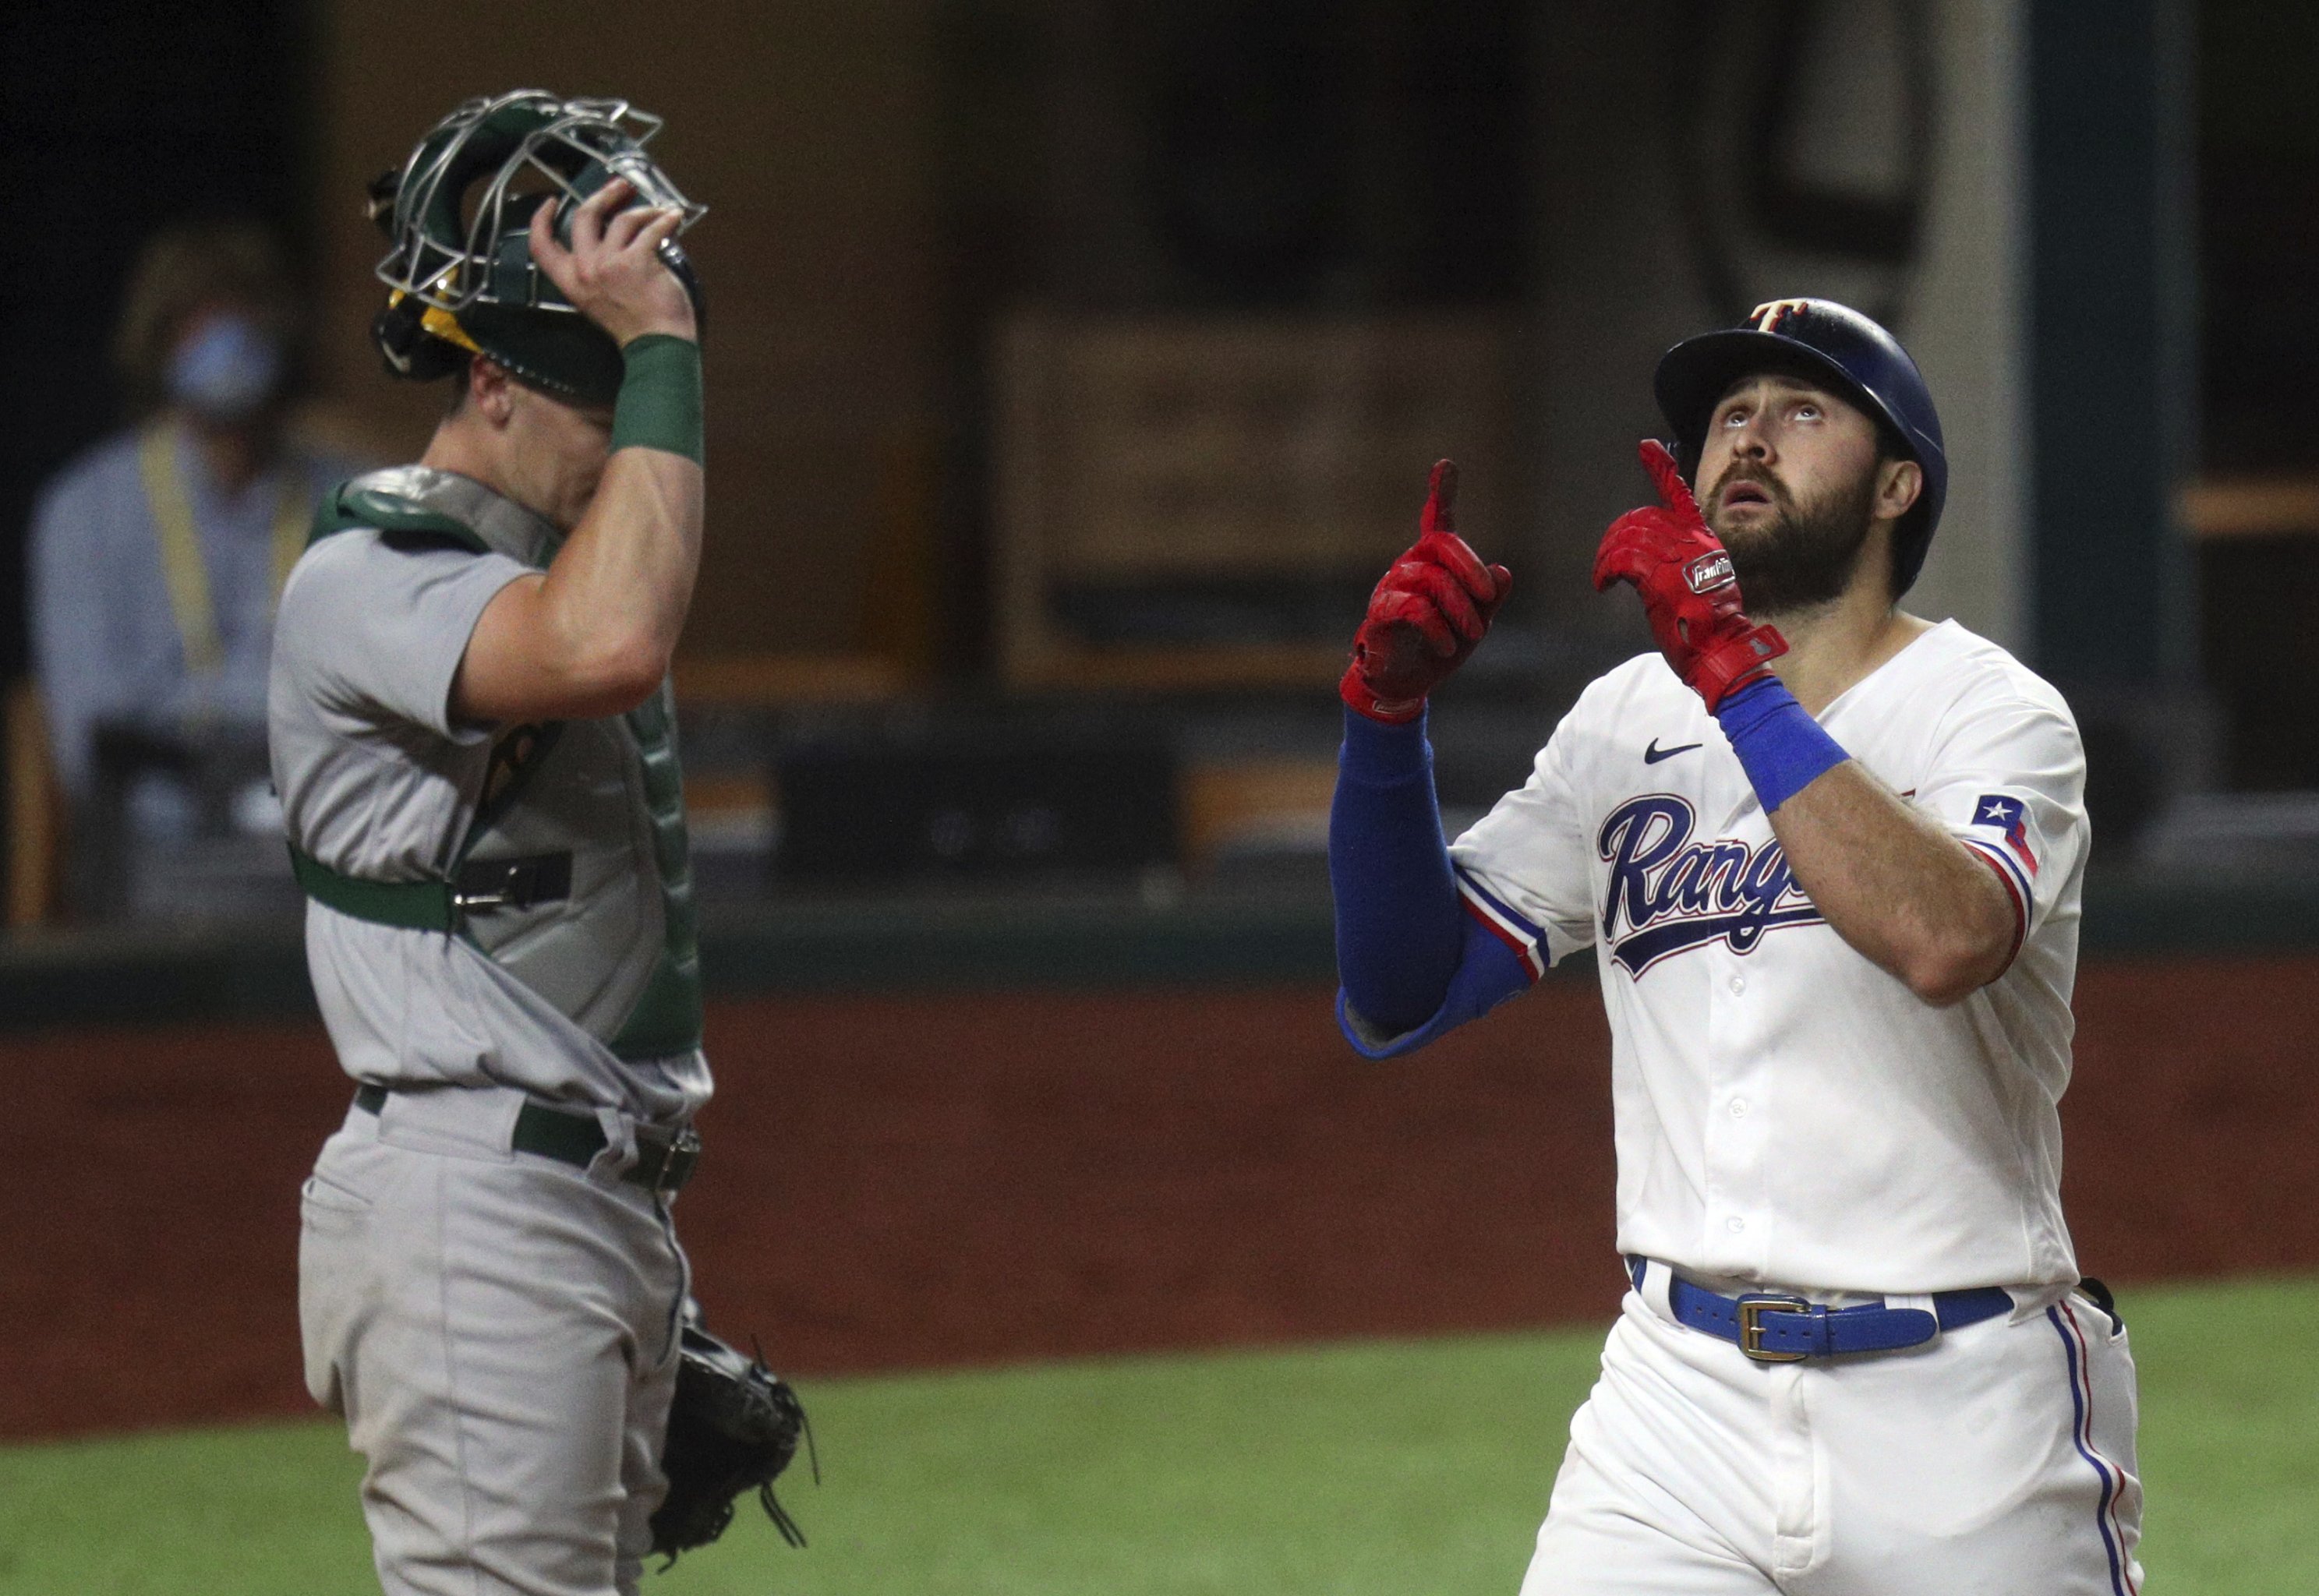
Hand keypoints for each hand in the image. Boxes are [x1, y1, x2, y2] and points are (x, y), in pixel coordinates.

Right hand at [530, 177, 697, 347]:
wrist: (658, 346)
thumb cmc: (637, 325)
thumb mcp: (600, 300)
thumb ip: (596, 271)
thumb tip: (614, 234)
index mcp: (571, 282)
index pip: (541, 247)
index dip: (541, 220)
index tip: (553, 201)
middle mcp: (585, 270)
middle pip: (585, 216)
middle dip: (603, 195)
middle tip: (621, 187)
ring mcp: (610, 265)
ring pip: (623, 219)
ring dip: (644, 210)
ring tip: (658, 212)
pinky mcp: (637, 261)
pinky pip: (652, 230)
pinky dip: (666, 220)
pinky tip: (674, 218)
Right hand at [1340, 460, 1512, 723]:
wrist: (1406, 681)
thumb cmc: (1441, 645)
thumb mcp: (1477, 621)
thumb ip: (1491, 597)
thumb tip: (1504, 572)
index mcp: (1435, 562)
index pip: (1438, 520)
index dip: (1441, 492)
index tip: (1445, 465)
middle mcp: (1411, 564)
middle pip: (1442, 543)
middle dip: (1471, 567)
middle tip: (1489, 594)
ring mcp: (1393, 585)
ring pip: (1431, 577)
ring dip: (1460, 606)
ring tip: (1476, 634)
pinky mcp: (1381, 611)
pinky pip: (1413, 607)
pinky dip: (1437, 626)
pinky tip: (1447, 644)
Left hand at [1593, 440, 1786, 711]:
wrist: (1722, 651)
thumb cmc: (1709, 628)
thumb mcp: (1700, 584)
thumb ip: (1679, 564)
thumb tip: (1647, 564)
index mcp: (1704, 540)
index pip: (1679, 496)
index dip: (1661, 469)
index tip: (1647, 447)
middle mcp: (1692, 542)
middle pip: (1640, 518)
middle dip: (1615, 537)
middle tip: (1606, 563)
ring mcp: (1677, 558)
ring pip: (1627, 538)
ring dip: (1606, 557)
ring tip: (1603, 578)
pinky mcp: (1661, 578)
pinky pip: (1621, 561)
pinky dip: (1605, 571)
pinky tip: (1603, 585)